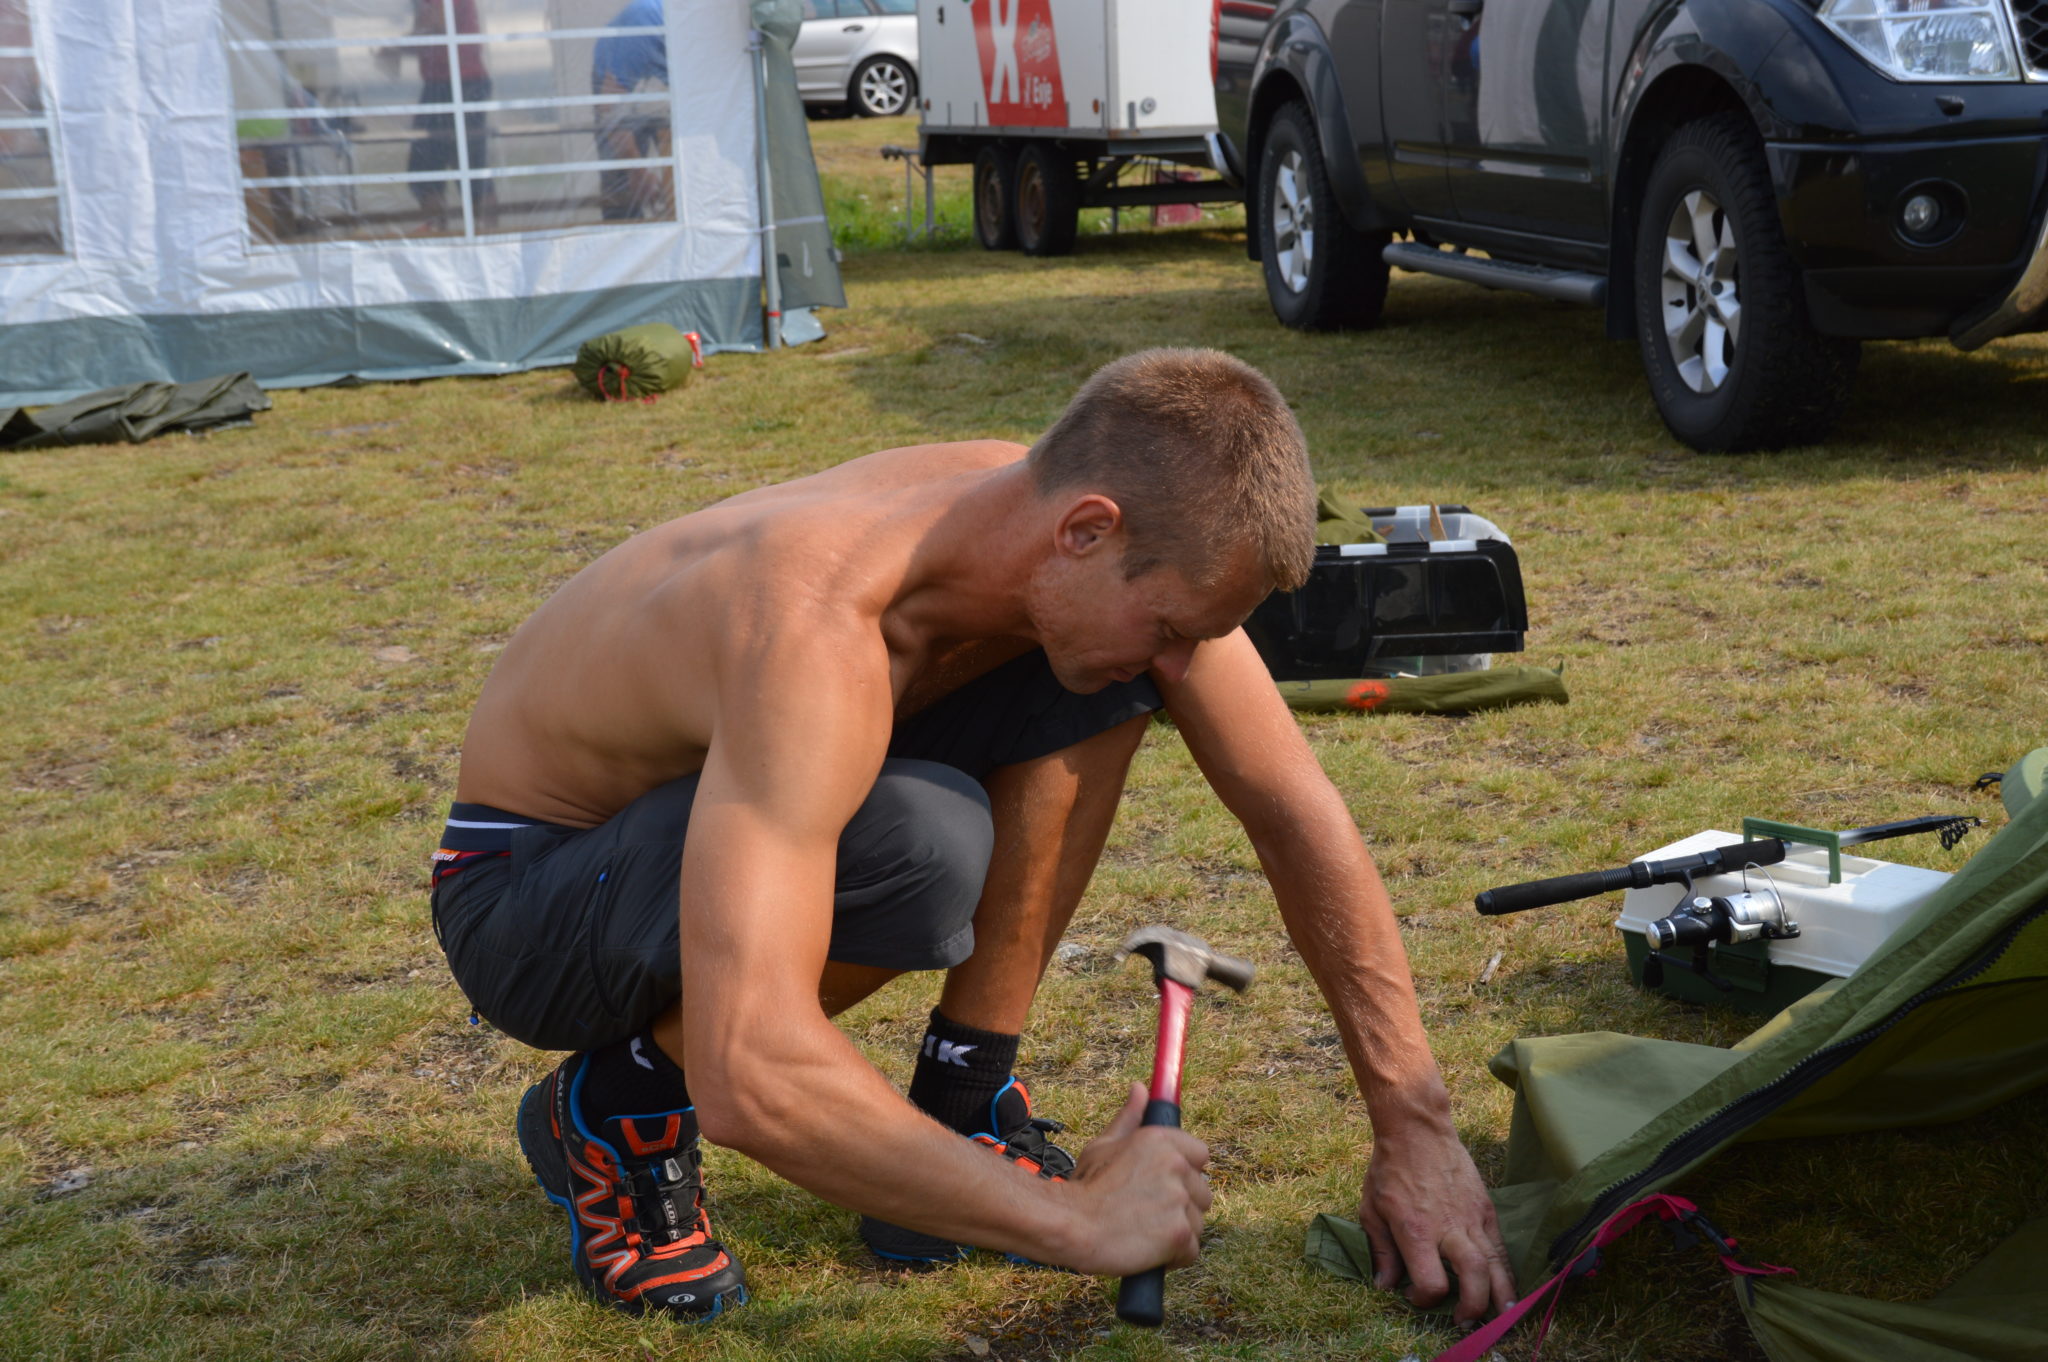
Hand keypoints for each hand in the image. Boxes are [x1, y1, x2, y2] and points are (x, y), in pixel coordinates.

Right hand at [1062, 1084, 1212, 1275]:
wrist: (1070, 1225)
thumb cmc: (1084, 1188)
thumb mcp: (1103, 1145)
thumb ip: (1129, 1118)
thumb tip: (1140, 1089)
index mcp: (1161, 1140)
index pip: (1201, 1155)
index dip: (1185, 1172)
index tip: (1165, 1185)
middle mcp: (1176, 1166)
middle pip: (1202, 1191)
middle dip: (1182, 1205)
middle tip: (1147, 1213)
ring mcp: (1180, 1200)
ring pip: (1198, 1221)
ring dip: (1178, 1231)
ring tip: (1144, 1232)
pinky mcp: (1180, 1234)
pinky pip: (1192, 1250)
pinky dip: (1174, 1256)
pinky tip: (1148, 1250)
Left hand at [1356, 1121, 1515, 1322]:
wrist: (1418, 1130)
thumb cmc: (1390, 1169)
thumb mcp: (1372, 1209)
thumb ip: (1381, 1251)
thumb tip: (1385, 1285)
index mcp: (1416, 1231)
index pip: (1432, 1282)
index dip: (1425, 1299)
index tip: (1415, 1296)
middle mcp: (1448, 1227)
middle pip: (1474, 1277)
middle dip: (1474, 1306)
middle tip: (1465, 1321)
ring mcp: (1471, 1217)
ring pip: (1496, 1264)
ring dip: (1500, 1296)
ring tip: (1501, 1317)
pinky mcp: (1485, 1207)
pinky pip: (1501, 1246)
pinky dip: (1505, 1270)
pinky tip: (1504, 1286)